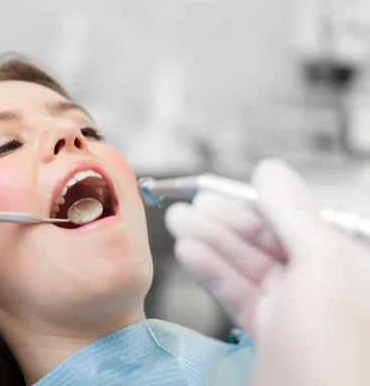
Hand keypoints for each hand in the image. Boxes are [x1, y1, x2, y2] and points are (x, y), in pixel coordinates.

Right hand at [166, 159, 369, 385]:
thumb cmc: (330, 355)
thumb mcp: (319, 266)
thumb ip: (293, 214)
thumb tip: (271, 171)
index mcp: (348, 266)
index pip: (296, 220)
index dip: (255, 202)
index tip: (220, 188)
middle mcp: (323, 287)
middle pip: (267, 241)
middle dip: (223, 221)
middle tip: (188, 206)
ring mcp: (295, 314)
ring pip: (247, 267)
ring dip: (209, 243)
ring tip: (178, 223)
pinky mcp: (269, 337)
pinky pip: (237, 294)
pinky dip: (211, 272)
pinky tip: (190, 254)